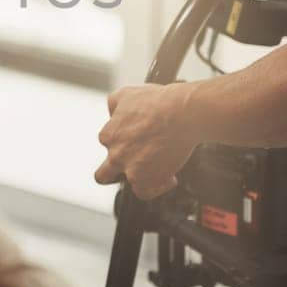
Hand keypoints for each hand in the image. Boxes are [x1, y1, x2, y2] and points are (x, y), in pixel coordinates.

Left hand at [94, 83, 199, 199]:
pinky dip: (157, 187)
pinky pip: (145, 192)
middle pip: (105, 174)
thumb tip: (113, 113)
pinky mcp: (146, 179)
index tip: (136, 141)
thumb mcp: (126, 94)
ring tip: (156, 171)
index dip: (123, 143)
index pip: (108, 144)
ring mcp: (130, 169)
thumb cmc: (159, 102)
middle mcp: (115, 154)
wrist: (181, 113)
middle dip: (117, 172)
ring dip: (141, 179)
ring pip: (127, 184)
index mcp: (109, 135)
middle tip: (135, 165)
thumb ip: (114, 104)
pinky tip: (168, 177)